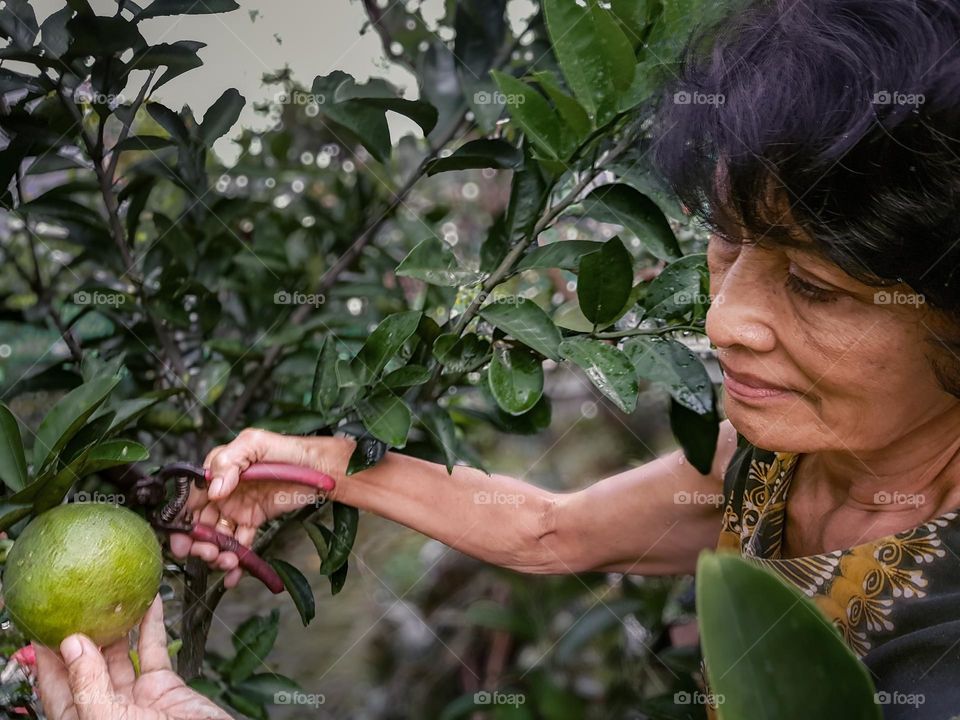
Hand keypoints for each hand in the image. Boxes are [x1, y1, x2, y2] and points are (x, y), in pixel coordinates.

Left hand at [34, 595, 229, 719]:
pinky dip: (152, 626)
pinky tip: (151, 604)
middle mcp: (107, 709)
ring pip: (121, 655)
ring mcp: (136, 698)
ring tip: (111, 599)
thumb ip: (89, 684)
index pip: (57, 688)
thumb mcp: (109, 718)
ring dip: (118, 627)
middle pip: (87, 668)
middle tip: (80, 603)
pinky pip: (154, 651)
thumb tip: (72, 645)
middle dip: (83, 636)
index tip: (45, 626)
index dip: (49, 658)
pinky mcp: (164, 687)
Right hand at [169, 428, 352, 587]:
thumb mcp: (256, 443)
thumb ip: (229, 461)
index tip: (182, 538)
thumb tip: (214, 490)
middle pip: (199, 522)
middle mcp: (223, 491)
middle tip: (206, 553)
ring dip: (216, 554)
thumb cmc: (288, 449)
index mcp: (217, 471)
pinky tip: (234, 575)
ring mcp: (237, 507)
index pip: (190, 497)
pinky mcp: (253, 520)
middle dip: (198, 542)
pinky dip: (235, 562)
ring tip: (228, 562)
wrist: (321, 468)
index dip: (181, 519)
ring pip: (217, 536)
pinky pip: (239, 544)